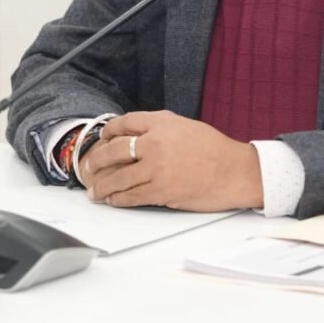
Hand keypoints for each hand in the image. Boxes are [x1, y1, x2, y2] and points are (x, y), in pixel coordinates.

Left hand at [81, 111, 263, 211]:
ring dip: (102, 186)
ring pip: (118, 177)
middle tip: (89, 167)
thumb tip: (135, 134)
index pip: (124, 123)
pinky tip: (112, 200)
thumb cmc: (215, 149)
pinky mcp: (160, 191)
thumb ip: (160, 126)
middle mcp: (155, 143)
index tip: (102, 139)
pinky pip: (131, 196)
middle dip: (96, 161)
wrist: (234, 172)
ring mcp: (156, 168)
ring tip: (94, 190)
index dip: (108, 132)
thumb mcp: (186, 126)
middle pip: (114, 151)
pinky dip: (118, 199)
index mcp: (162, 123)